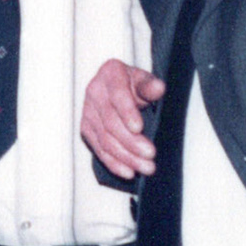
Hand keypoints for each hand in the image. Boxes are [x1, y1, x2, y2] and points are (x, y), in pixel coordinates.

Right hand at [81, 57, 163, 178]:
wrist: (117, 87)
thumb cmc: (133, 83)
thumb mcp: (144, 80)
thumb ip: (150, 85)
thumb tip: (158, 88)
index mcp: (110, 74)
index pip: (118, 95)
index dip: (127, 112)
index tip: (139, 128)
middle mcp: (94, 91)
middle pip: (111, 122)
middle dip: (131, 141)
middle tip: (150, 154)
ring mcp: (88, 112)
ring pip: (105, 139)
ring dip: (126, 157)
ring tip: (146, 167)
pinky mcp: (87, 129)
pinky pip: (99, 150)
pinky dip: (114, 163)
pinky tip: (128, 171)